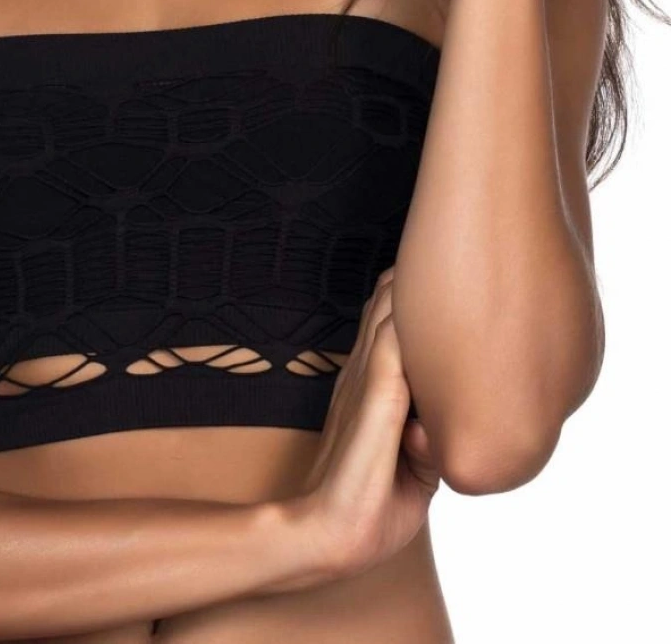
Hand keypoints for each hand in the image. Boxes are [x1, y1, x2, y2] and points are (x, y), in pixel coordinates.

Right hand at [275, 267, 442, 588]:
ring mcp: (363, 388)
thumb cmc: (369, 509)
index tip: (437, 270)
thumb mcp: (411, 464)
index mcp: (367, 390)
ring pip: (386, 321)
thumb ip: (429, 435)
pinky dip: (406, 324)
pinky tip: (422, 301)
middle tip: (439, 244)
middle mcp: (361, 379)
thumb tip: (451, 421)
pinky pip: (393, 354)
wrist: (329, 536)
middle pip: (385, 313)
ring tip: (432, 254)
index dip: (407, 299)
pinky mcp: (374, 406)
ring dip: (407, 291)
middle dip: (411, 282)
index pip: (387, 329)